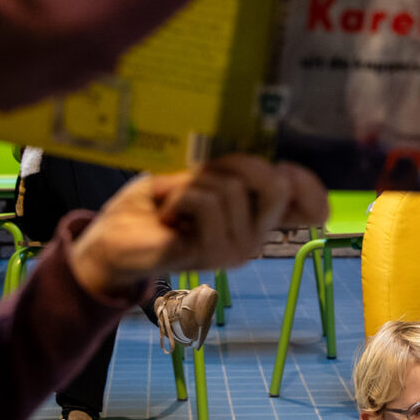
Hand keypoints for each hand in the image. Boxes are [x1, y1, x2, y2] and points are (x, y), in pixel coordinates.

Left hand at [69, 155, 329, 296]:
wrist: (113, 238)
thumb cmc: (153, 206)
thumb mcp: (199, 180)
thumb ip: (236, 175)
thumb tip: (279, 170)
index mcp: (254, 219)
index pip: (303, 203)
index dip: (306, 183)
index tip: (283, 170)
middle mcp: (254, 238)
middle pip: (274, 184)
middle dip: (234, 165)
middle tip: (199, 178)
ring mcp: (236, 250)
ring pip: (233, 189)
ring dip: (194, 184)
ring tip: (174, 205)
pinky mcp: (211, 253)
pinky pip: (207, 203)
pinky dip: (180, 197)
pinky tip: (168, 216)